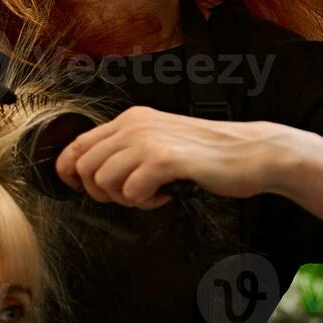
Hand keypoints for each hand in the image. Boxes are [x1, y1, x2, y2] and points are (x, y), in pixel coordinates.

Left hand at [53, 106, 294, 208]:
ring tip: (150, 194)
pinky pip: (132, 191)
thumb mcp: (159, 141)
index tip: (81, 188)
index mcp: (129, 120)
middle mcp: (134, 125)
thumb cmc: (207, 153)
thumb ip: (127, 151)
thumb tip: (90, 173)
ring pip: (103, 180)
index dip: (69, 173)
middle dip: (100, 191)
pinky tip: (164, 195)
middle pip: (84, 167)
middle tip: (128, 195)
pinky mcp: (166, 160)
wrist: (252, 152)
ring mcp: (149, 141)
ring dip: (124, 198)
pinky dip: (145, 202)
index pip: (76, 145)